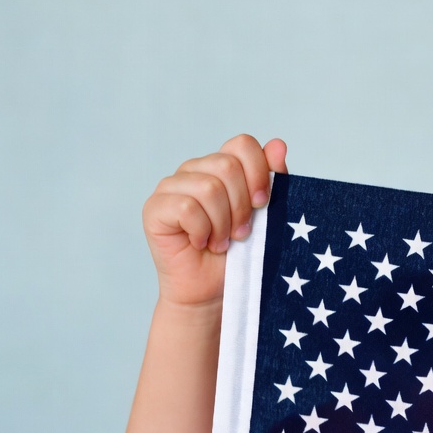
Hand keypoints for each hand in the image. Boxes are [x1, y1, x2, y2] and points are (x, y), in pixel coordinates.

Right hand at [141, 134, 287, 307]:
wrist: (214, 289)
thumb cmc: (240, 251)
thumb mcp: (266, 212)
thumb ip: (273, 177)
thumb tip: (278, 143)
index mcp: (221, 164)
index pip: (242, 144)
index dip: (258, 171)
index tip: (262, 203)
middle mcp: (194, 169)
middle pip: (227, 166)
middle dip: (241, 205)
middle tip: (240, 232)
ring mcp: (171, 186)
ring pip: (208, 188)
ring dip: (222, 223)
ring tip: (221, 241)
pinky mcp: (154, 208)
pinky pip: (186, 208)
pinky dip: (203, 232)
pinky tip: (202, 244)